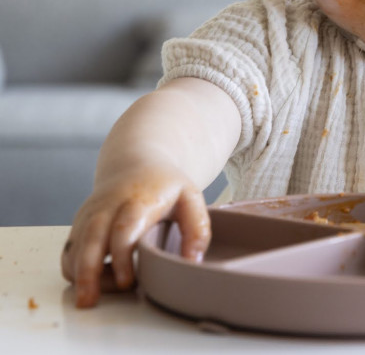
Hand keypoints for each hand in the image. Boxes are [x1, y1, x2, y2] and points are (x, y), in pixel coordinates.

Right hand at [61, 163, 210, 307]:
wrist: (137, 162)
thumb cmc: (165, 185)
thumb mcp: (191, 198)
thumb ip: (197, 229)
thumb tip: (191, 262)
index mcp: (139, 199)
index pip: (124, 228)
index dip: (122, 256)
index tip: (127, 282)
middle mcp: (108, 205)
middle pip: (91, 237)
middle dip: (88, 271)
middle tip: (89, 300)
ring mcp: (91, 214)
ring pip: (76, 246)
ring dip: (80, 274)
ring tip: (93, 297)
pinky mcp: (80, 222)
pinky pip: (70, 250)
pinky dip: (74, 269)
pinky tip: (92, 282)